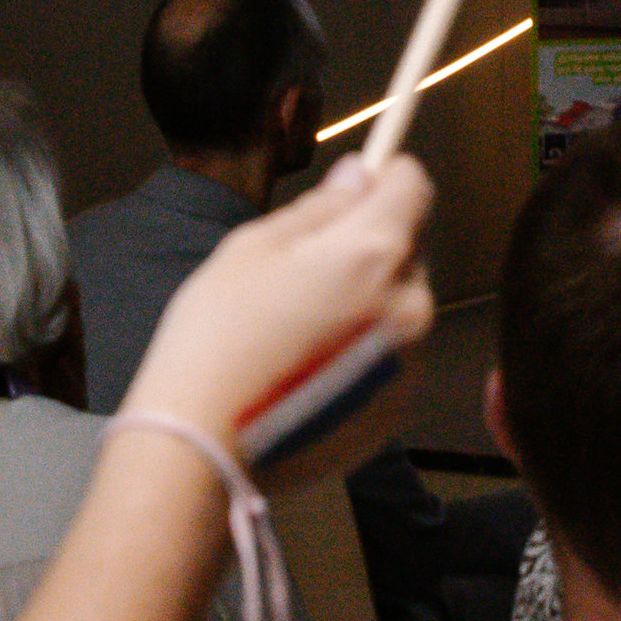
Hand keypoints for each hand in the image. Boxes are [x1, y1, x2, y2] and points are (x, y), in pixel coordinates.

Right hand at [123, 153, 433, 471]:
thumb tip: (359, 175)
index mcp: (375, 251)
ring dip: (369, 300)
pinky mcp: (399, 406)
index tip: (353, 190)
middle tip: (306, 270)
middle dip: (370, 246)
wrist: (207, 444)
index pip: (413, 186)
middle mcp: (410, 303)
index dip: (383, 178)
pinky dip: (365, 349)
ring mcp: (411, 360)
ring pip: (402, 304)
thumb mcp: (254, 248)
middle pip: (408, 249)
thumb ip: (320, 207)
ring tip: (303, 328)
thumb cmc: (219, 334)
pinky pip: (394, 355)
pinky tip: (312, 366)